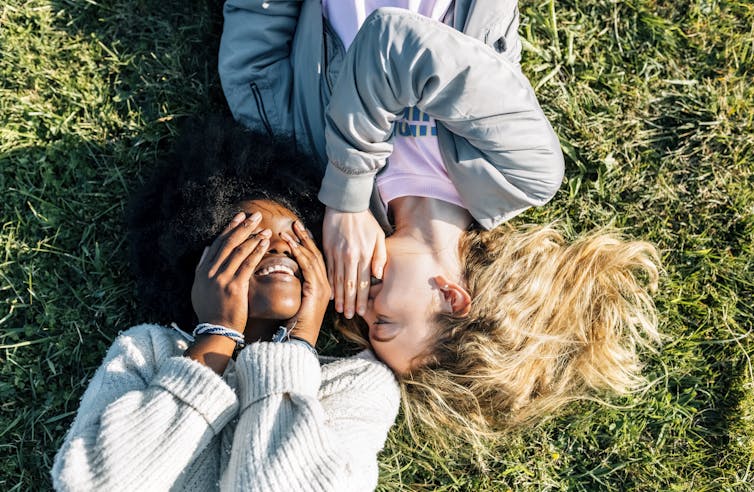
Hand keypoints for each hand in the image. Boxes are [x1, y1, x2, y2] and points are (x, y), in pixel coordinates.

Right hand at [191, 211, 270, 332]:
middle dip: (243, 227)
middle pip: (229, 243)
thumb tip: (208, 248)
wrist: (216, 330)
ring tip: (265, 228)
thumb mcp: (200, 288)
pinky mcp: (235, 286)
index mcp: (203, 271)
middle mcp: (210, 272)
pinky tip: (265, 243)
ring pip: (239, 251)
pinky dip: (257, 251)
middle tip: (256, 216)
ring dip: (253, 237)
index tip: (240, 216)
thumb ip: (202, 267)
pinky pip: (248, 264)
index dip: (230, 228)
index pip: (218, 243)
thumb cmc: (211, 311)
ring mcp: (222, 279)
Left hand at [280, 221, 330, 346]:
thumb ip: (296, 287)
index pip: (316, 260)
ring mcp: (323, 287)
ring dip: (300, 242)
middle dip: (305, 238)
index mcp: (322, 287)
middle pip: (317, 255)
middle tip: (295, 223)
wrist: (298, 340)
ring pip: (312, 258)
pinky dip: (298, 254)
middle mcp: (326, 285)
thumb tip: (284, 274)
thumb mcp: (296, 301)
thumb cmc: (294, 325)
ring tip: (289, 229)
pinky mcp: (316, 290)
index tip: (298, 231)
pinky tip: (290, 244)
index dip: (307, 244)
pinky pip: (308, 267)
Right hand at [322, 207, 385, 318]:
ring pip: (338, 280)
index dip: (361, 299)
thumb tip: (378, 275)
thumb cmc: (365, 221)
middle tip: (348, 316)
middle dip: (349, 303)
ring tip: (339, 310)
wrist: (345, 205)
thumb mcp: (379, 236)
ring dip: (339, 297)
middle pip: (349, 285)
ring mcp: (337, 254)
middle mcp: (350, 257)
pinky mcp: (327, 250)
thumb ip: (380, 256)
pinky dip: (329, 283)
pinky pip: (328, 270)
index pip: (363, 283)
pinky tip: (330, 293)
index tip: (361, 311)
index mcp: (363, 255)